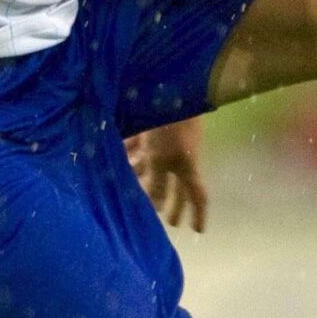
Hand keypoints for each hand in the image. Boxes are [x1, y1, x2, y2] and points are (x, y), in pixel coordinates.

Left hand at [128, 117, 207, 231]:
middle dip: (172, 203)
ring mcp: (166, 142)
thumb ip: (155, 184)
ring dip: (144, 178)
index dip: (198, 214)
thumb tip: (156, 209)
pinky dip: (131, 154)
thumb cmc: (169, 127)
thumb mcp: (160, 159)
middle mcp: (178, 157)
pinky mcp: (152, 128)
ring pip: (155, 166)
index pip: (198, 195)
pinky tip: (118, 158)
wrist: (171, 86)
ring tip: (131, 194)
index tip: (198, 231)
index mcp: (187, 167)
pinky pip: (141, 146)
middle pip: (176, 185)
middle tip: (170, 222)